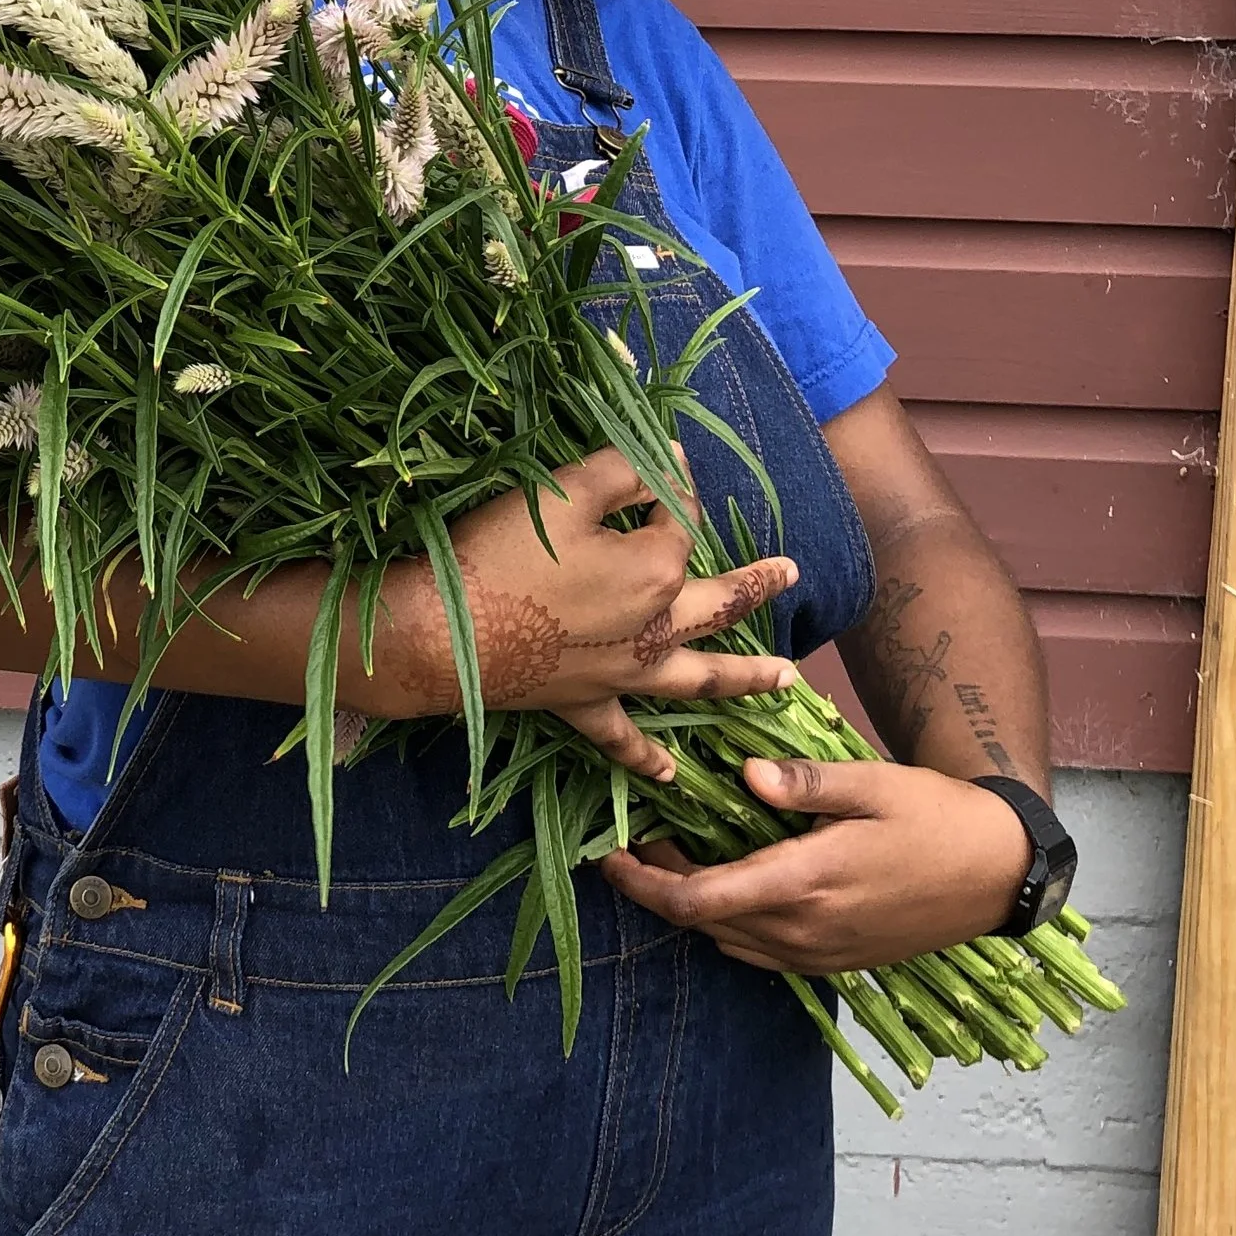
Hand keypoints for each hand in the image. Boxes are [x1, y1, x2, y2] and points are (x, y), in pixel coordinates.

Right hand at [378, 448, 802, 779]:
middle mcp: (655, 628)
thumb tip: (667, 460)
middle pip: (719, 602)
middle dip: (756, 585)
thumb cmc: (502, 553)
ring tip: (787, 681)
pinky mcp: (585, 705)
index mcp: (656, 570)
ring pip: (699, 678)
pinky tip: (671, 775)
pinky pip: (624, 738)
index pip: (678, 519)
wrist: (443, 633)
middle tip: (791, 575)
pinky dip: (648, 758)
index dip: (669, 487)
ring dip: (745, 678)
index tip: (657, 463)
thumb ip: (623, 470)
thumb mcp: (562, 492)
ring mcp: (624, 674)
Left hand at [600, 755, 1031, 970]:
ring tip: (677, 858)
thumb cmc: (936, 816)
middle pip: (702, 923)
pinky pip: (761, 953)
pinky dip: (730, 924)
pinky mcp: (835, 962)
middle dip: (658, 887)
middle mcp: (805, 929)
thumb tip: (743, 773)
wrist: (998, 872)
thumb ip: (805, 783)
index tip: (611, 855)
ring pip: (728, 941)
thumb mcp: (873, 784)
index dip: (644, 882)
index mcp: (805, 882)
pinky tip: (730, 885)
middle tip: (637, 842)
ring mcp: (820, 953)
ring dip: (694, 907)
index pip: (698, 900)